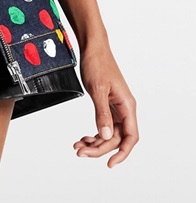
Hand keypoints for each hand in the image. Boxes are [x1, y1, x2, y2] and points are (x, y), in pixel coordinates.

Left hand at [74, 42, 138, 167]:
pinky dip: (93, 132)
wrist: (92, 47)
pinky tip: (83, 137)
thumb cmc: (97, 63)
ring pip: (108, 133)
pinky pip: (103, 124)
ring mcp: (115, 107)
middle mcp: (124, 108)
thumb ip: (102, 113)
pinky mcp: (107, 104)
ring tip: (79, 146)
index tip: (110, 163)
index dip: (122, 153)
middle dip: (99, 147)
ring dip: (95, 142)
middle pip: (116, 138)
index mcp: (127, 105)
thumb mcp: (97, 89)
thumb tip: (105, 135)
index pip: (131, 137)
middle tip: (81, 152)